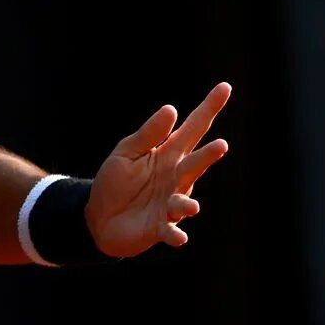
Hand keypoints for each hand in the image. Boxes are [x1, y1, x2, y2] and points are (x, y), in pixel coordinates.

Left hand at [85, 82, 231, 257]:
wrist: (99, 217)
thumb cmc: (116, 181)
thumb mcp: (127, 152)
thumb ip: (149, 135)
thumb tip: (171, 109)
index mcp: (169, 154)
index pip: (193, 128)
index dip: (209, 108)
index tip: (225, 88)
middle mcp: (176, 177)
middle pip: (195, 163)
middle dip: (208, 156)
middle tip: (221, 146)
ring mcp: (170, 203)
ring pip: (185, 200)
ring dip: (188, 203)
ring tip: (191, 206)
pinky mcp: (160, 227)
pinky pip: (171, 231)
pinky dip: (175, 235)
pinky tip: (179, 237)